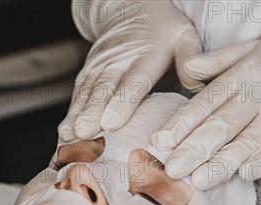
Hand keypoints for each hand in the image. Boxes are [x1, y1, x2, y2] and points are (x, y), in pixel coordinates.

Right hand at [59, 0, 202, 141]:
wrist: (132, 9)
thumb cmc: (163, 30)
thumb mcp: (185, 36)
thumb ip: (192, 59)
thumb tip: (197, 83)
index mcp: (146, 54)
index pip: (134, 81)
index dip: (121, 102)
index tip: (112, 123)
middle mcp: (118, 60)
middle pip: (104, 89)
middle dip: (92, 113)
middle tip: (84, 134)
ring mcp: (100, 66)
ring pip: (87, 92)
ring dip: (77, 115)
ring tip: (70, 136)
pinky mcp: (87, 73)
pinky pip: (77, 94)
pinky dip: (70, 113)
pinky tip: (64, 133)